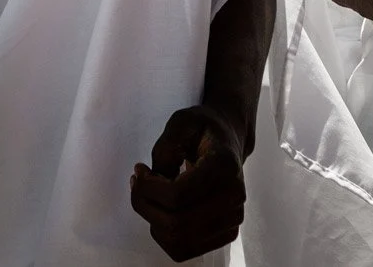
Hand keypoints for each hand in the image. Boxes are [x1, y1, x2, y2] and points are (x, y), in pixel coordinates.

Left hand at [131, 103, 247, 261]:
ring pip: (178, 241)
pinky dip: (163, 235)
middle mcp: (234, 197)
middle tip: (138, 182)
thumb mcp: (181, 122)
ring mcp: (232, 219)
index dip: (148, 189)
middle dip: (145, 204)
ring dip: (152, 220)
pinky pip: (183, 250)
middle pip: (175, 222)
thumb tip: (156, 180)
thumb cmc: (203, 130)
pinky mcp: (225, 233)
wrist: (228, 139)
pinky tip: (161, 211)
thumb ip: (165, 148)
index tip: (140, 171)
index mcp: (225, 167)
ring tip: (148, 196)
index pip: (178, 195)